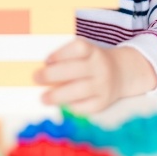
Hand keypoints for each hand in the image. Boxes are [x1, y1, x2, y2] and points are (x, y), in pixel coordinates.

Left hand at [34, 39, 156, 113]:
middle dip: (52, 75)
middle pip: (75, 70)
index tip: (46, 60)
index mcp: (93, 51)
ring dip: (58, 95)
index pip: (79, 48)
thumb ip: (66, 57)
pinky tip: (59, 104)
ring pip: (79, 91)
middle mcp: (100, 67)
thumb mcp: (85, 52)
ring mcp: (103, 86)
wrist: (120, 73)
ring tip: (43, 98)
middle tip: (36, 77)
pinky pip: (84, 106)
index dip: (61, 53)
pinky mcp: (102, 103)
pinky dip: (69, 106)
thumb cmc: (91, 61)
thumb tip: (40, 67)